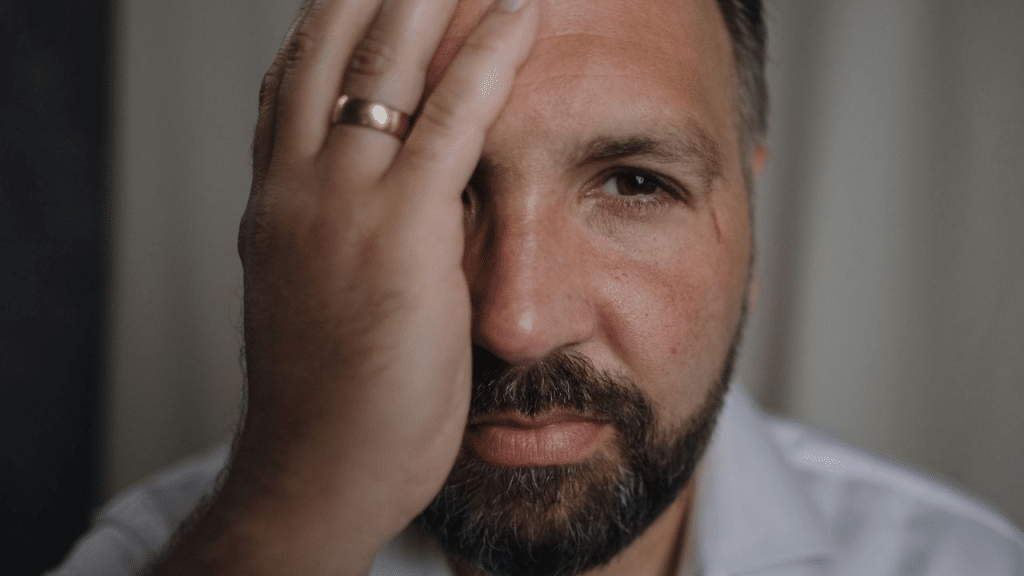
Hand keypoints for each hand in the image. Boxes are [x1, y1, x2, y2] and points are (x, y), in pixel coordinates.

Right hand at [153, 0, 538, 572]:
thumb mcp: (320, 295)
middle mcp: (297, 182)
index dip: (330, 18)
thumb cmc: (329, 398)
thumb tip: (401, 195)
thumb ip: (346, 234)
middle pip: (331, 45)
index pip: (293, 78)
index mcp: (276, 197)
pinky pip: (451, 117)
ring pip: (387, 61)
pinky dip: (489, 54)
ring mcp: (342, 200)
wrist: (318, 469)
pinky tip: (519, 10)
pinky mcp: (398, 228)